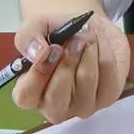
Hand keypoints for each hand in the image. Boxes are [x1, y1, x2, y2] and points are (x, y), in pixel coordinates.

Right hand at [11, 10, 129, 123]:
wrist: (85, 28)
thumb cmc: (56, 33)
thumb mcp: (35, 27)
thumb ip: (28, 38)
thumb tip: (40, 53)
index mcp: (30, 93)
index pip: (26, 96)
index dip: (37, 73)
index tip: (51, 48)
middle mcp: (55, 106)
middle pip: (57, 96)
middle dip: (67, 61)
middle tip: (74, 39)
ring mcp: (82, 105)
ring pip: (86, 80)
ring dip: (88, 50)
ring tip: (86, 35)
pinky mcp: (107, 96)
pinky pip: (107, 72)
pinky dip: (104, 49)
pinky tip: (98, 41)